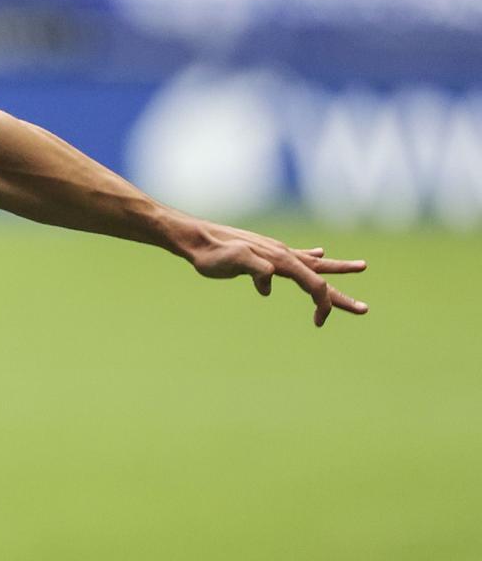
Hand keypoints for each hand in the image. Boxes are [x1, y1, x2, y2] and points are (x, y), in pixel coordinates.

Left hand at [181, 221, 367, 326]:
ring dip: (336, 269)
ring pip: (313, 264)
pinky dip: (311, 257)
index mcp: (280, 259)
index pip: (313, 284)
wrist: (195, 238)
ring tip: (361, 266)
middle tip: (365, 309)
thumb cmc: (211, 254)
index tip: (319, 322)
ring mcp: (276, 251)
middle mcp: (283, 254)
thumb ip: (254, 270)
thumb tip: (268, 284)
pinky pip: (297, 255)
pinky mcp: (266, 251)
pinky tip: (320, 252)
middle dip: (341, 294)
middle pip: (321, 276)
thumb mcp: (232, 262)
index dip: (322, 304)